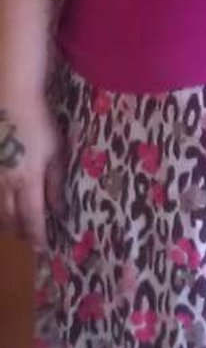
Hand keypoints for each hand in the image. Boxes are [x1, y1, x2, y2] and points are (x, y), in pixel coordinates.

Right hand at [0, 94, 64, 248]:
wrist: (12, 100)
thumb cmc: (39, 124)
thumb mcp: (56, 153)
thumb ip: (55, 183)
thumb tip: (57, 209)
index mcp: (27, 180)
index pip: (32, 218)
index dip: (37, 236)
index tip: (43, 247)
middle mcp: (5, 183)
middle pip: (9, 219)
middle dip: (20, 232)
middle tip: (30, 239)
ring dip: (5, 223)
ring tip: (16, 226)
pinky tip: (3, 206)